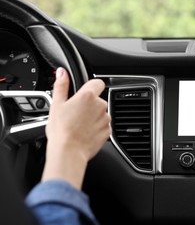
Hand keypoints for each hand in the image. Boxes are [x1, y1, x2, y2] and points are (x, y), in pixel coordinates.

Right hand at [42, 67, 110, 188]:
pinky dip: (96, 128)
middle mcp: (100, 106)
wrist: (69, 152)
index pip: (97, 82)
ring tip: (79, 125)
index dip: (90, 86)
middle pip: (97, 100)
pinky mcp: (108, 131)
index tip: (83, 93)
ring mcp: (106, 119)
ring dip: (93, 117)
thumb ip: (61, 86)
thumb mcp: (56, 105)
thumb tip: (62, 72)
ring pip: (101, 113)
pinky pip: (103, 125)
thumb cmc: (61, 130)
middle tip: (75, 114)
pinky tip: (85, 133)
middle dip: (89, 105)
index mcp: (88, 96)